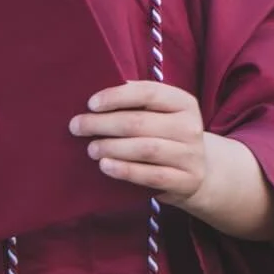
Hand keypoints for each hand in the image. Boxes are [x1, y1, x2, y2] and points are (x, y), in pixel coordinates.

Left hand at [71, 81, 207, 202]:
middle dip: (103, 124)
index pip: (148, 92)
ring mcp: (190, 156)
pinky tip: (105, 166)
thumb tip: (97, 99)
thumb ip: (136, 103)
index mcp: (184, 103)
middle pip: (140, 122)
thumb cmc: (166, 136)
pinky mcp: (185, 181)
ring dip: (112, 147)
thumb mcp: (160, 115)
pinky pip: (151, 175)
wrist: (196, 173)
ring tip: (91, 149)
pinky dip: (125, 170)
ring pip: (145, 149)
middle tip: (77, 127)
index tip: (91, 104)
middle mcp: (190, 127)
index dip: (117, 96)